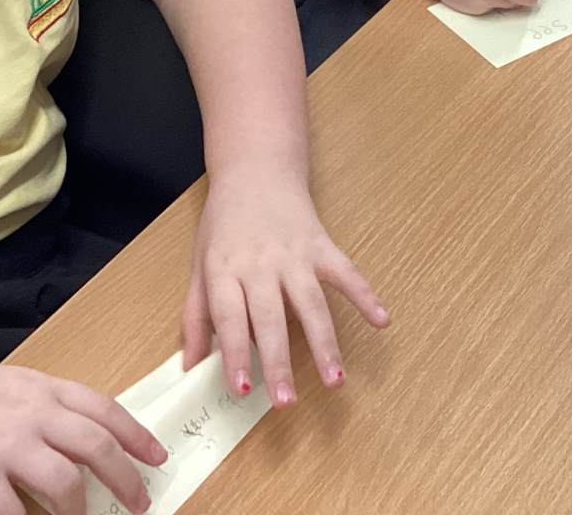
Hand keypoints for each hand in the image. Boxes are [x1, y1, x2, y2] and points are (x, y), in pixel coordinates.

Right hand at [0, 356, 166, 514]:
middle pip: (97, 446)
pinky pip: (14, 513)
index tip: (157, 457)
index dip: (137, 435)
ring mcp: (3, 444)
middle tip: (139, 502)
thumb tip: (79, 440)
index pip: (104, 409)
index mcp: (40, 387)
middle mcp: (30, 411)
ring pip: (65, 482)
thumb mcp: (4, 387)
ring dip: (80, 510)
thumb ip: (41, 408)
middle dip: (125, 478)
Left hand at [182, 176, 388, 409]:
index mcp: (226, 270)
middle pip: (271, 318)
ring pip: (311, 304)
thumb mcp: (199, 265)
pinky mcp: (321, 245)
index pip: (230, 318)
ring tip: (335, 380)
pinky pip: (345, 272)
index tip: (243, 388)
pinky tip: (381, 320)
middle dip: (279, 362)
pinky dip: (365, 295)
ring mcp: (294, 254)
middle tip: (286, 401)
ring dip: (324, 344)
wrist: (256, 171)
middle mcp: (260, 264)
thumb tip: (189, 366)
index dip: (235, 353)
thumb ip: (195, 317)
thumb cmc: (224, 224)